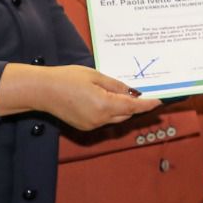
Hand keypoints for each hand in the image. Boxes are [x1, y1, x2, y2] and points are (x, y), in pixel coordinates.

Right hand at [43, 66, 160, 130]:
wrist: (43, 91)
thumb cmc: (67, 79)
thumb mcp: (95, 76)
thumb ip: (115, 85)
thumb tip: (131, 93)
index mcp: (105, 105)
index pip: (133, 108)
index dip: (148, 105)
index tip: (159, 102)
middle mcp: (100, 119)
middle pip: (126, 115)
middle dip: (133, 105)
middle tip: (136, 93)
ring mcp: (92, 125)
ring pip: (115, 118)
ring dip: (120, 109)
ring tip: (114, 93)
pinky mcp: (85, 127)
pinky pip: (103, 120)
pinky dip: (108, 112)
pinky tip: (100, 99)